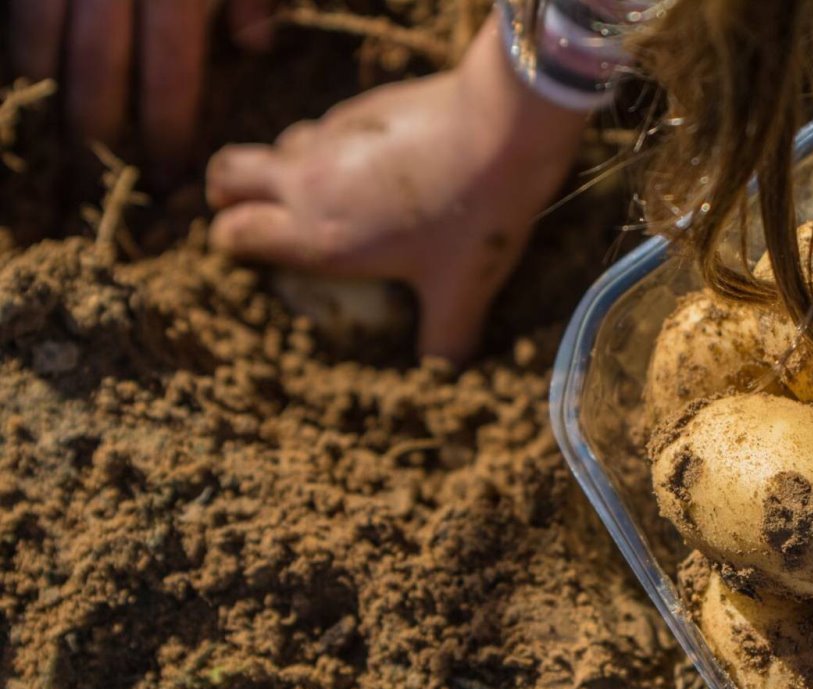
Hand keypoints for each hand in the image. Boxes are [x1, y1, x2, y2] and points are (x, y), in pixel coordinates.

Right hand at [8, 0, 273, 168]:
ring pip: (42, 48)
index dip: (165, 132)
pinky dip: (21, 62)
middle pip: (99, 71)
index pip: (170, 75)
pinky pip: (18, 23)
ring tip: (52, 158)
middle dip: (99, 137)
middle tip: (100, 192)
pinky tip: (28, 98)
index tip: (166, 179)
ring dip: (46, 106)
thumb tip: (255, 45)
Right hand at [205, 14, 586, 360]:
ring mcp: (331, 134)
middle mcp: (308, 180)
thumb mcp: (463, 291)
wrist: (502, 126)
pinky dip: (329, 145)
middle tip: (253, 212)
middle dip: (229, 195)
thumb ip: (447, 339)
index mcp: (317, 233)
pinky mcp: (360, 107)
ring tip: (321, 192)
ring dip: (284, 169)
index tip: (250, 256)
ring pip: (278, 146)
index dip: (232, 244)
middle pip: (226, 174)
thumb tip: (444, 375)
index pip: (234, 233)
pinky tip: (373, 162)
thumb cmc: (476, 214)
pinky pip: (325, 126)